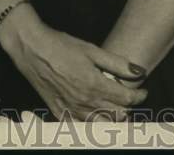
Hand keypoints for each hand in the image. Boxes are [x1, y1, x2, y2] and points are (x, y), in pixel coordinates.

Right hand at [0, 10, 146, 120]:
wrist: (31, 48)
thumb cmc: (60, 45)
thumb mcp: (91, 50)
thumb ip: (117, 64)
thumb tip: (139, 72)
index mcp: (95, 85)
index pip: (127, 99)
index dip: (139, 96)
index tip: (142, 91)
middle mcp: (85, 101)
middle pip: (118, 115)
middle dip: (128, 107)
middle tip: (129, 97)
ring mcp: (72, 109)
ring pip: (102, 124)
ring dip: (112, 118)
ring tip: (115, 107)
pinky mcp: (59, 112)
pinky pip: (81, 127)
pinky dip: (92, 125)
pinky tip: (94, 116)